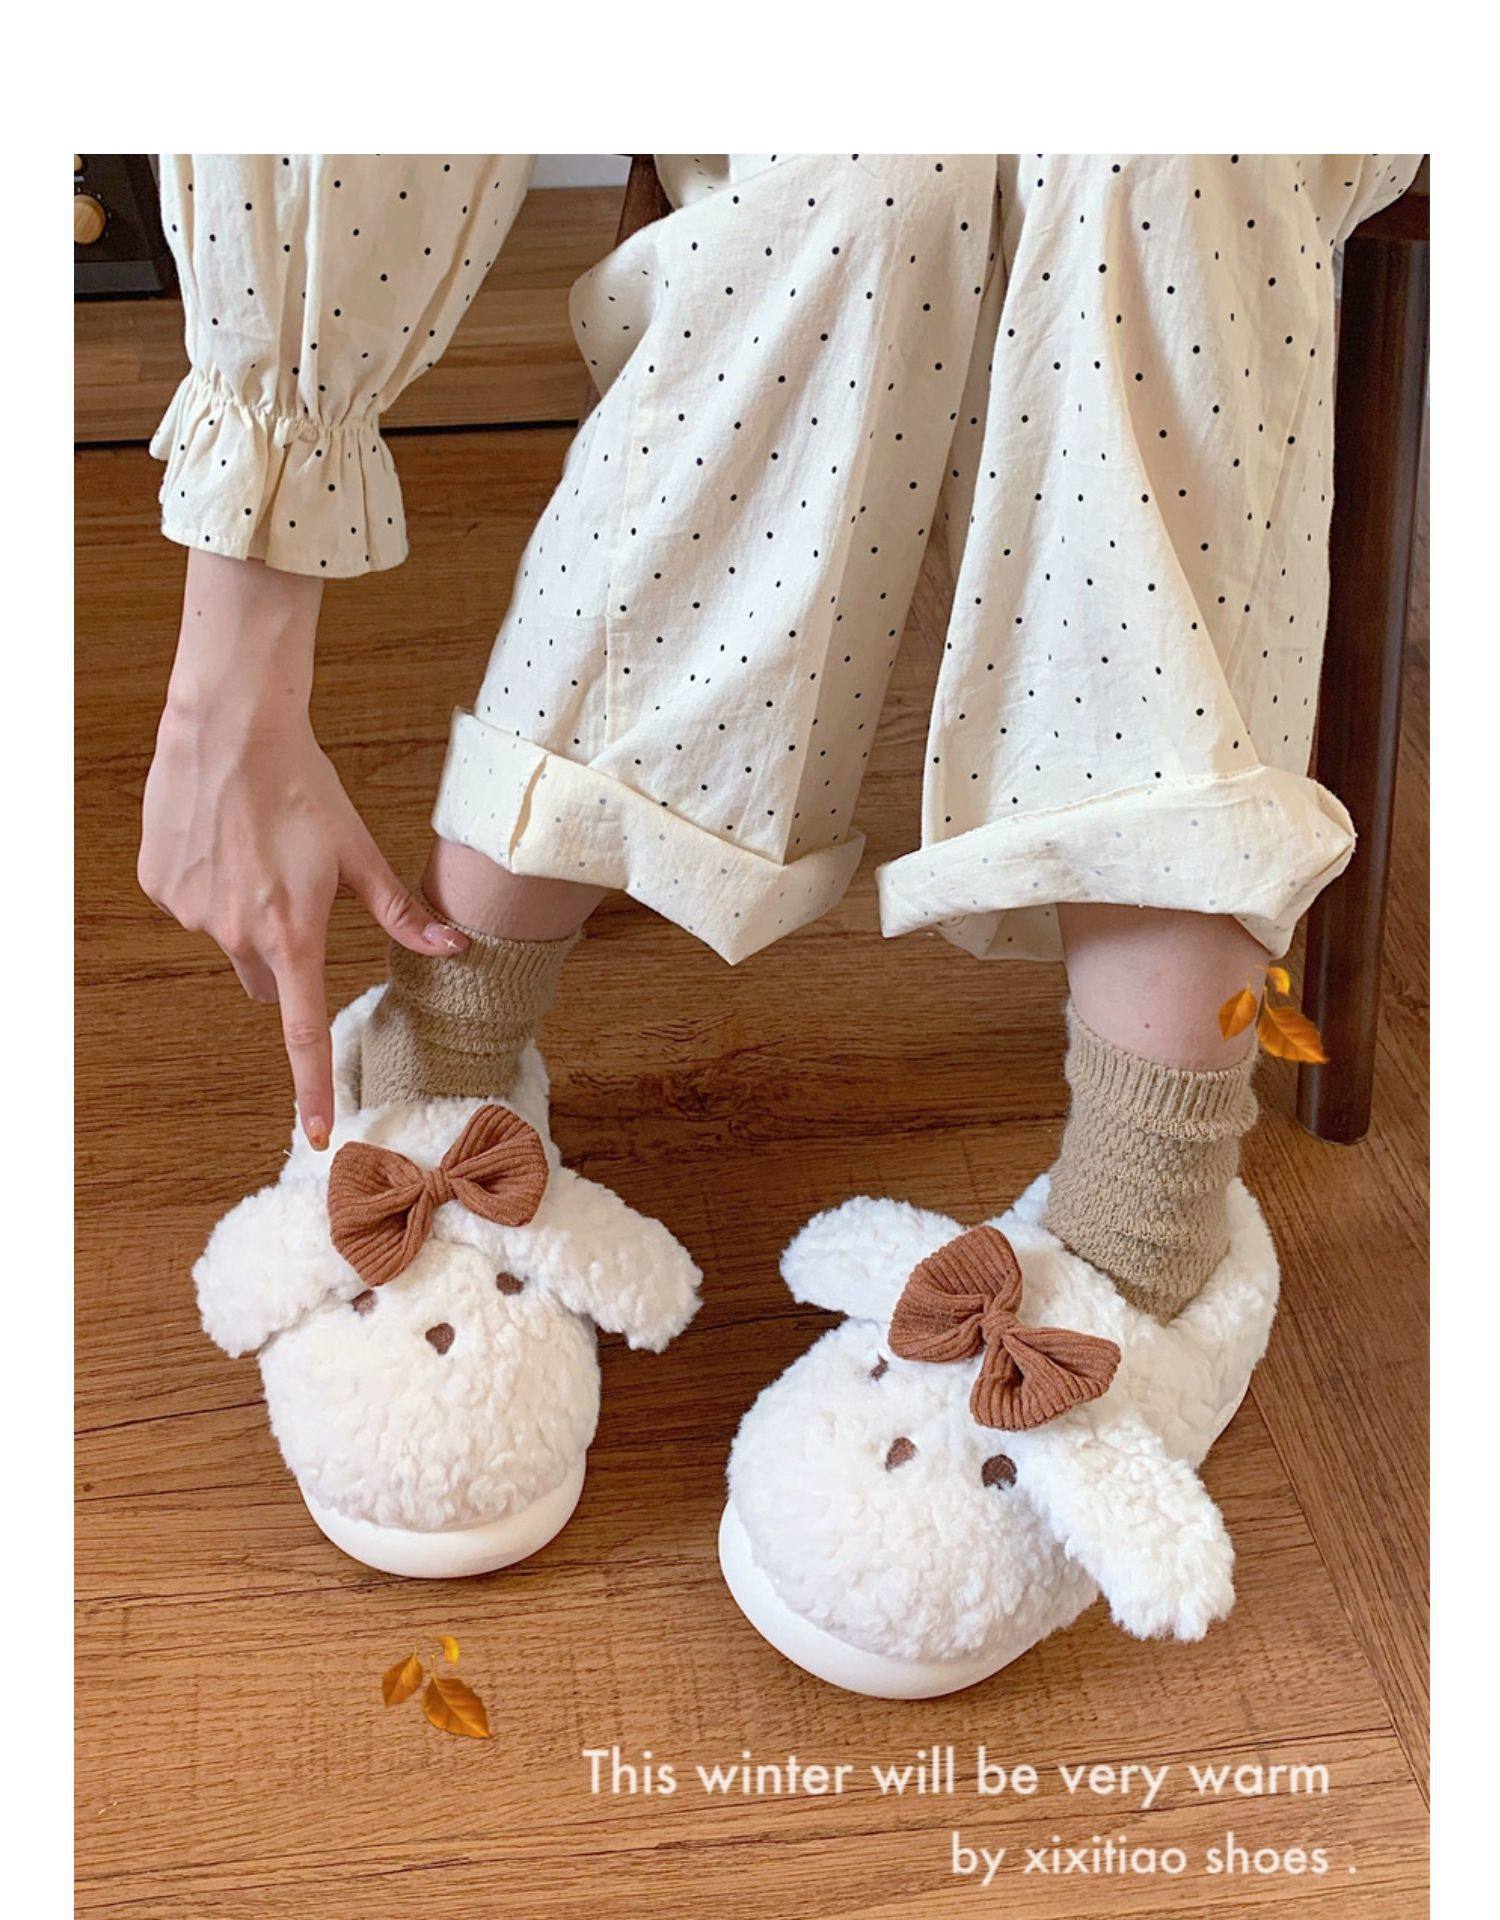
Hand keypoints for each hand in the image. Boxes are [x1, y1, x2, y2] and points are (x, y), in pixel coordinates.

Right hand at [138, 553, 466, 1145]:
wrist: (229, 727)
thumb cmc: (303, 788)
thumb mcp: (358, 853)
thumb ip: (403, 914)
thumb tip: (455, 950)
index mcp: (293, 935)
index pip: (304, 1030)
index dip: (313, 1086)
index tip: (317, 1133)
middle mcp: (235, 934)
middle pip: (265, 978)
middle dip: (282, 956)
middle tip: (295, 898)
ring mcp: (190, 911)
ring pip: (226, 936)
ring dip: (244, 912)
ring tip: (256, 848)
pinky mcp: (159, 883)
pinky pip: (192, 903)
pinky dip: (209, 883)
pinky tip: (223, 836)